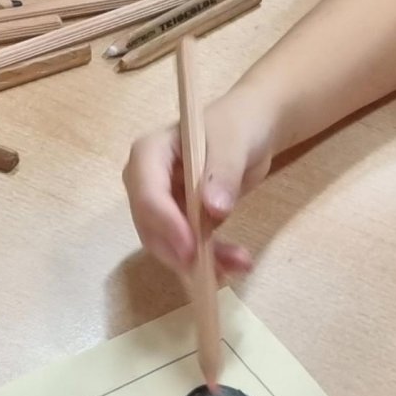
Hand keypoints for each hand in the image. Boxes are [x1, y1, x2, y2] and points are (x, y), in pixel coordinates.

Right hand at [124, 86, 275, 281]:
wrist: (249, 130)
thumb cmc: (236, 126)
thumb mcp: (233, 142)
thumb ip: (223, 172)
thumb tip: (213, 210)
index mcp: (149, 153)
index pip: (147, 193)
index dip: (166, 223)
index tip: (192, 249)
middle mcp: (147, 181)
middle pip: (151, 225)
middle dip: (182, 251)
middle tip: (217, 270)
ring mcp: (161, 203)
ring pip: (168, 243)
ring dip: (200, 262)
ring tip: (239, 264)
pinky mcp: (178, 220)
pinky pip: (186, 247)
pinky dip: (209, 260)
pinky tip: (234, 264)